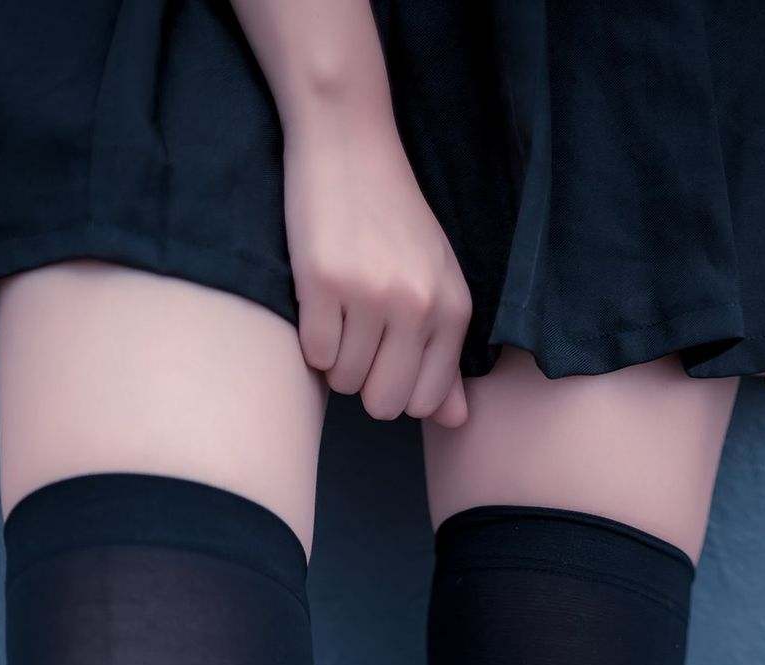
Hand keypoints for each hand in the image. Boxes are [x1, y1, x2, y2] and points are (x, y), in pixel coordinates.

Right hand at [285, 113, 472, 426]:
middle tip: (357, 336)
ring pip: (344, 381)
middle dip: (363, 382)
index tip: (387, 353)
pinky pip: (314, 355)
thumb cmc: (391, 218)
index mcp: (453, 309)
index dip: (397, 388)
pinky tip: (318, 300)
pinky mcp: (323, 282)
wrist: (348, 143)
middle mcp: (418, 306)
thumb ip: (445, 356)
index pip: (424, 402)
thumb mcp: (435, 281)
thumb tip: (454, 422)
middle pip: (383, 404)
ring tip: (339, 309)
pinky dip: (310, 339)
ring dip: (333, 358)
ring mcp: (371, 294)